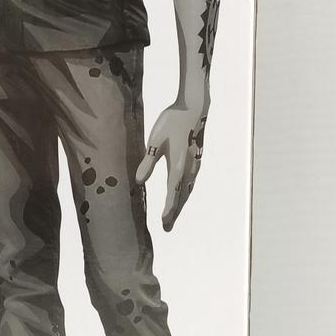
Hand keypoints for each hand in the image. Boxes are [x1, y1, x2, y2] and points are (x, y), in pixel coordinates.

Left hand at [135, 102, 208, 232]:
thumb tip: (139, 182)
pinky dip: (186, 191)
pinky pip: (191, 181)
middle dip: (175, 211)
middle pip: (182, 195)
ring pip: (188, 189)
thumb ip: (147, 162)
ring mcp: (195, 164)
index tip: (163, 223)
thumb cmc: (172, 122)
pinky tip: (183, 190)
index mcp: (178, 167)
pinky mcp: (196, 158)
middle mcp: (189, 169)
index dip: (168, 210)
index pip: (172, 194)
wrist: (194, 108)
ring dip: (181, 202)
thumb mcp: (154, 141)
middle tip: (167, 227)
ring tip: (174, 213)